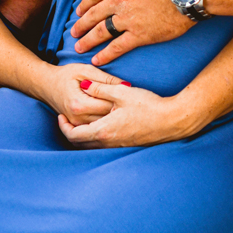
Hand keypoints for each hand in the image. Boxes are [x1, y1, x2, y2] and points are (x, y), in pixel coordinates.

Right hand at [39, 63, 127, 125]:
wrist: (46, 85)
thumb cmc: (66, 75)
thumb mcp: (86, 70)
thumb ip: (106, 79)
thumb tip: (127, 85)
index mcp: (80, 104)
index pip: (108, 105)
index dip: (122, 100)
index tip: (130, 94)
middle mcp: (77, 118)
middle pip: (107, 118)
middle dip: (119, 110)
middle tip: (129, 102)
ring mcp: (76, 124)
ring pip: (103, 125)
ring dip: (113, 117)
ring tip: (122, 107)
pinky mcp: (77, 126)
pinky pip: (96, 127)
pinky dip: (105, 122)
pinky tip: (112, 114)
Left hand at [57, 81, 200, 147]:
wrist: (171, 121)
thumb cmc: (148, 106)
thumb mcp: (122, 92)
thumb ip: (100, 89)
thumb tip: (83, 86)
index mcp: (103, 130)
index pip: (73, 135)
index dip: (63, 126)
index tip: (61, 116)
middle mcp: (108, 143)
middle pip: (80, 143)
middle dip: (71, 132)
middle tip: (68, 119)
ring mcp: (118, 146)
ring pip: (92, 145)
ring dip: (83, 135)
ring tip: (83, 120)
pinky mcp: (127, 145)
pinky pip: (104, 145)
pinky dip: (96, 137)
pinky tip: (102, 124)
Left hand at [70, 0, 193, 66]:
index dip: (86, 3)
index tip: (79, 11)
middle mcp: (119, 1)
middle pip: (94, 14)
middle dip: (81, 24)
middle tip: (73, 32)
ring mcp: (128, 19)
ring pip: (101, 31)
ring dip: (88, 40)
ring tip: (79, 47)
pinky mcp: (140, 35)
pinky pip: (118, 46)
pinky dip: (106, 54)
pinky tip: (97, 59)